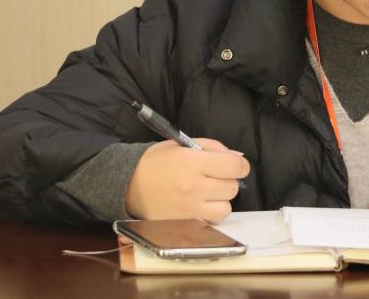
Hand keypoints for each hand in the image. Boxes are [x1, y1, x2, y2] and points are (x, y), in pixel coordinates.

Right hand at [124, 138, 249, 221]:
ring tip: (208, 192)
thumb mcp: (182, 144)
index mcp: (192, 162)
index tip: (234, 165)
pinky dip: (211, 213)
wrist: (127, 185)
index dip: (240, 165)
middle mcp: (193, 186)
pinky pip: (212, 221)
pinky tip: (201, 204)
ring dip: (221, 199)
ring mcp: (189, 208)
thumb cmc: (156, 162)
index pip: (234, 166)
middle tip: (215, 177)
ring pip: (226, 207)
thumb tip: (237, 158)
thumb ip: (212, 148)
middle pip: (232, 187)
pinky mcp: (185, 223)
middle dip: (228, 180)